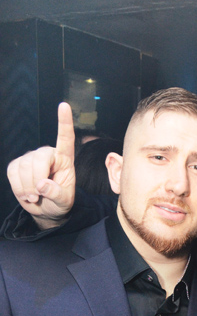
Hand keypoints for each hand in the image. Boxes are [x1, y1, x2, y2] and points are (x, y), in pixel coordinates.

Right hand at [6, 102, 75, 228]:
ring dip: (27, 187)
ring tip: (34, 198)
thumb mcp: (64, 202)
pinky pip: (12, 172)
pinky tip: (25, 194)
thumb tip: (42, 184)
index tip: (64, 105)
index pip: (65, 138)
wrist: (45, 210)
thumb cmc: (59, 203)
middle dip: (36, 180)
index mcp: (65, 159)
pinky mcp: (17, 164)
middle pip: (38, 158)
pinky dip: (17, 187)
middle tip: (38, 196)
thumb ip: (56, 193)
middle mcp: (48, 154)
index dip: (64, 122)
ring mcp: (31, 158)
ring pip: (24, 166)